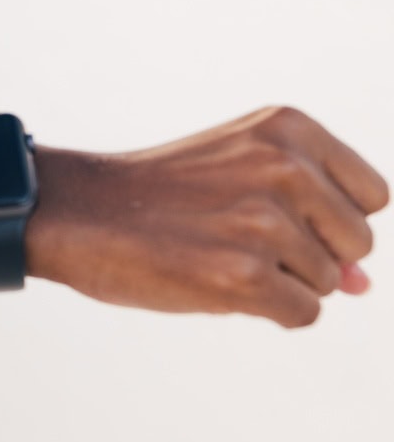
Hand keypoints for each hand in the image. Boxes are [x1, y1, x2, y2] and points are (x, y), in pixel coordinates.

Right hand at [27, 105, 388, 327]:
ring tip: (215, 250)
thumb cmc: (159, 193)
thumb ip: (311, 214)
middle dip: (311, 253)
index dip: (330, 217)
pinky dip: (266, 310)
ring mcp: (264, 221)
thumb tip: (364, 286)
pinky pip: (303, 314)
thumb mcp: (238, 173)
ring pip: (328, 284)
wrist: (76, 210)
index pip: (371, 196)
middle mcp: (284, 166)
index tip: (276, 212)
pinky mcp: (244, 274)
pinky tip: (213, 280)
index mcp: (288, 127)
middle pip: (358, 243)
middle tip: (238, 234)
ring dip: (280, 281)